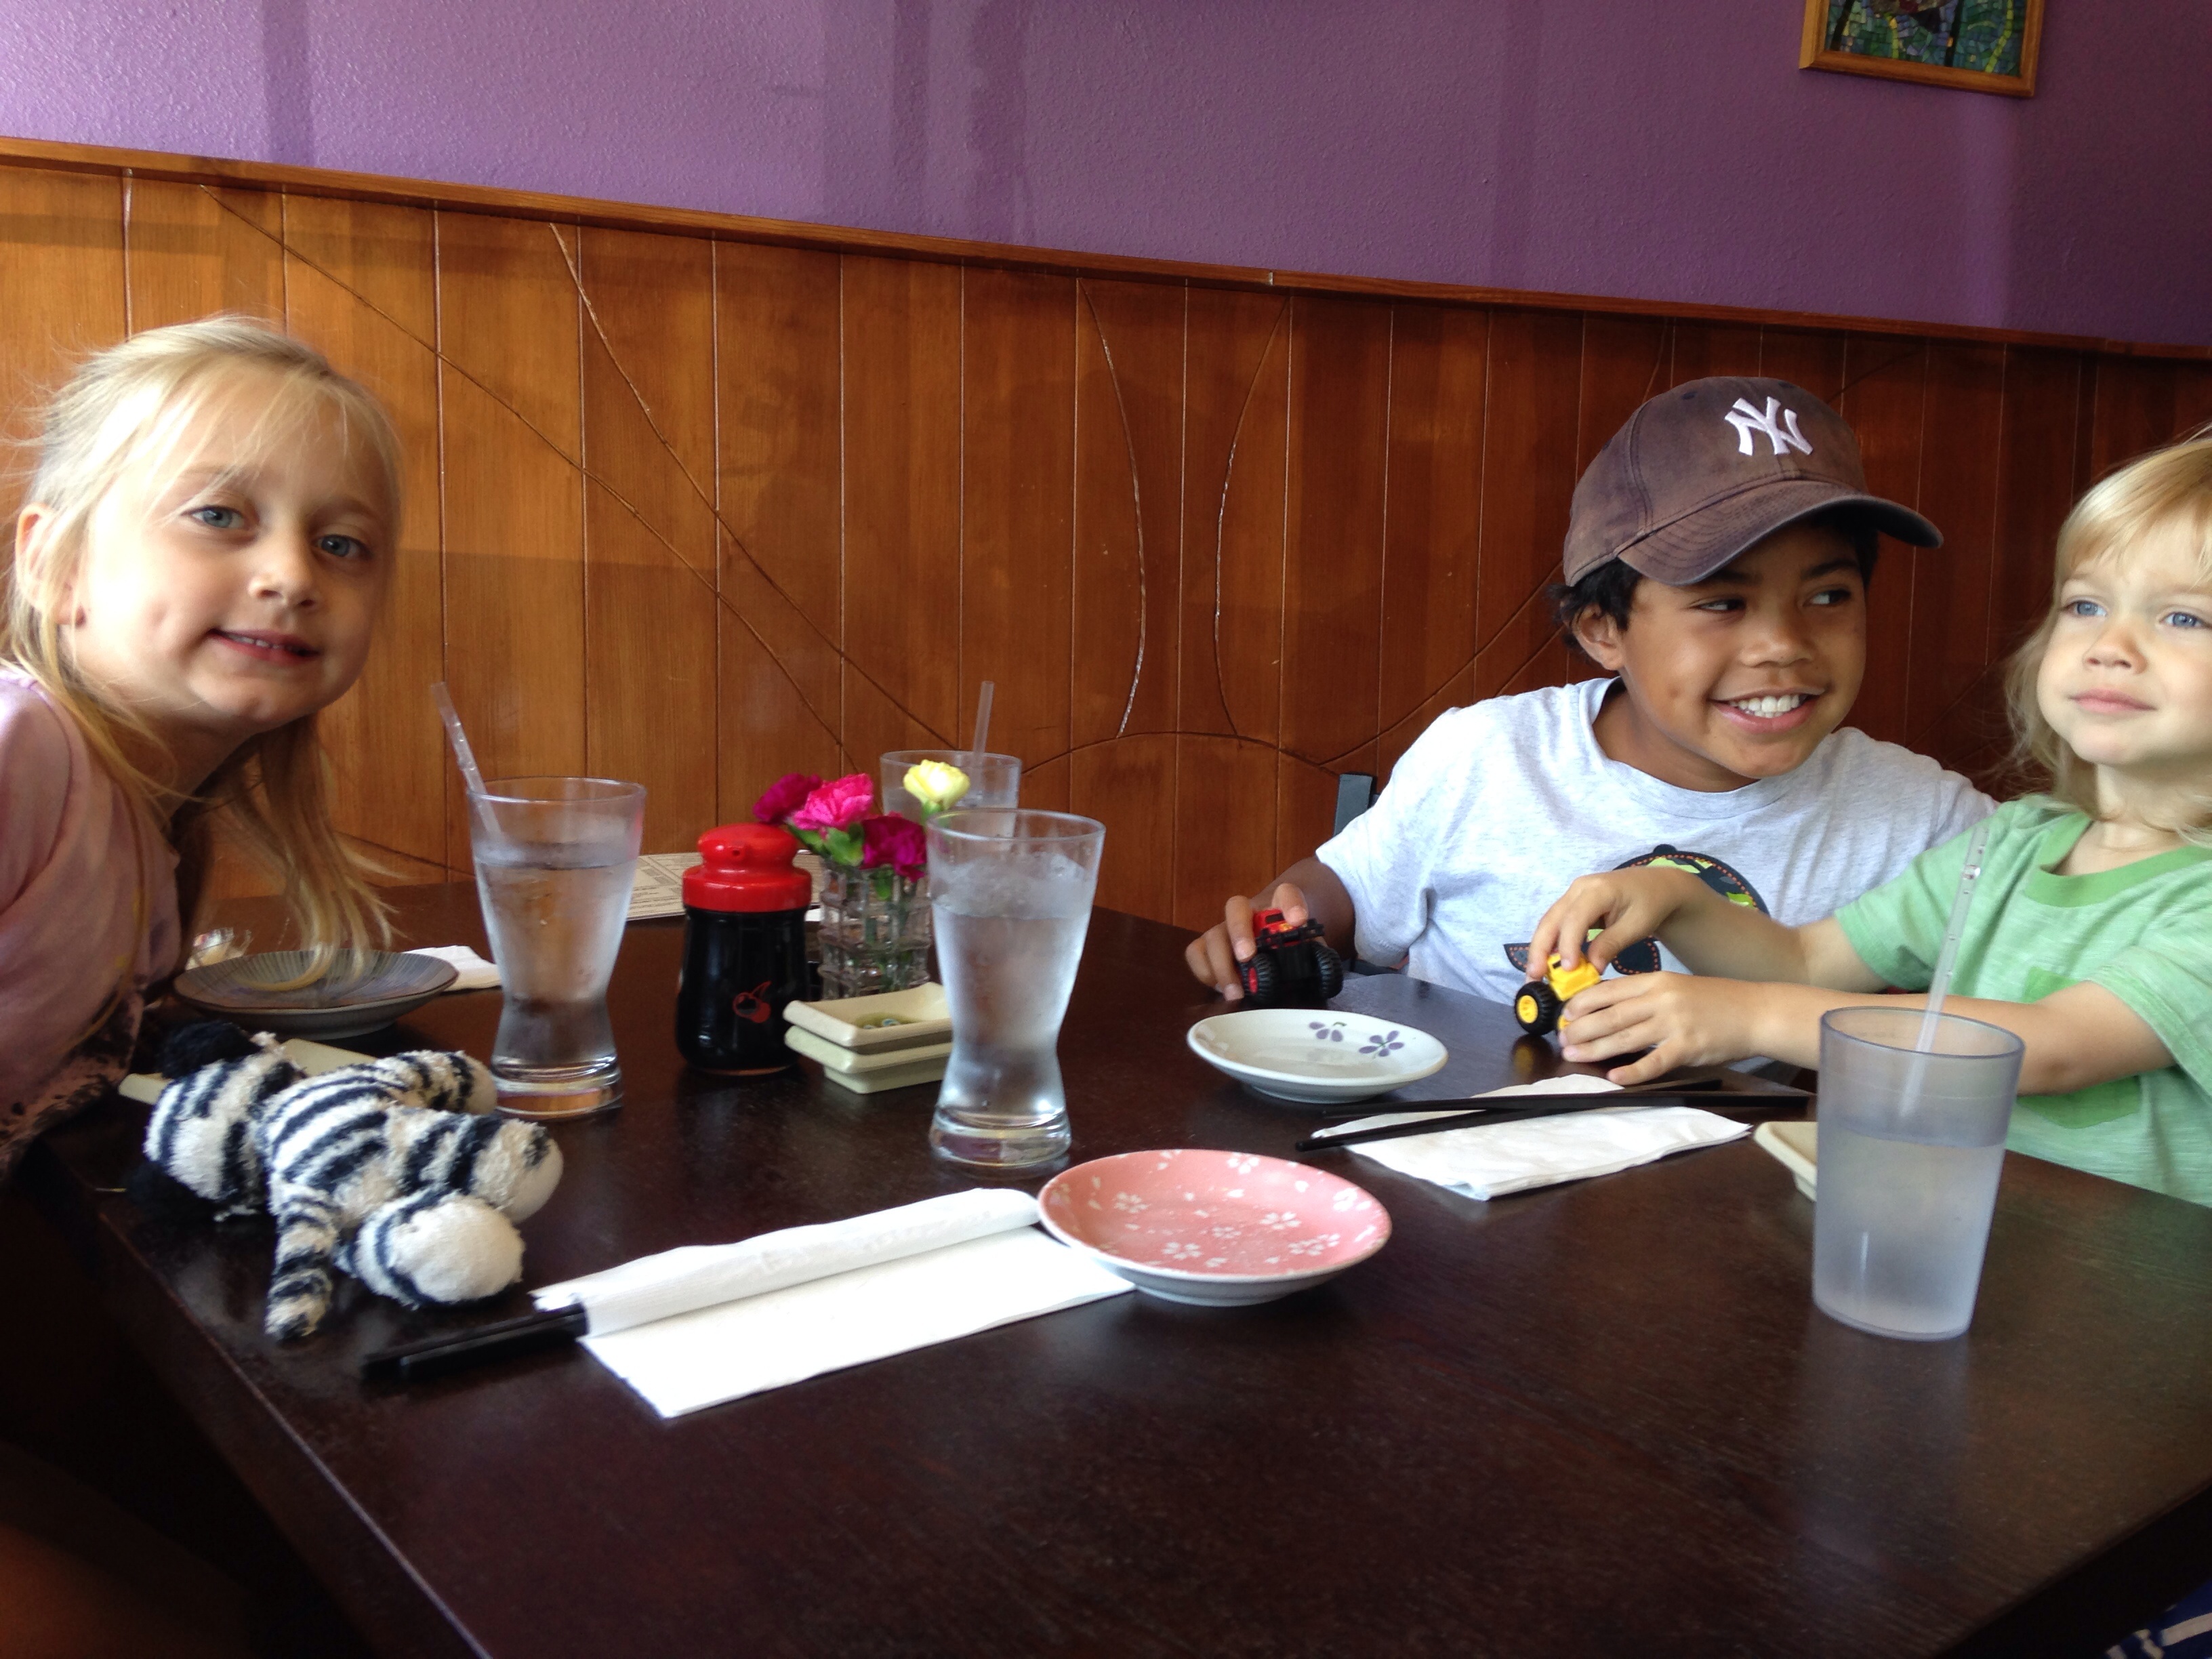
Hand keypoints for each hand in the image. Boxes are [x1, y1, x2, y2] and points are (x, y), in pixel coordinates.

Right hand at [1186, 882, 1307, 999]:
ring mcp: (1225, 928)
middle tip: (1247, 957)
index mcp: (1278, 906)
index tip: (1298, 920)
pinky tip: (1220, 988)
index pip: (1286, 893)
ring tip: (1235, 992)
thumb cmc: (1291, 944)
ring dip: (1220, 963)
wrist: (1274, 937)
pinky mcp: (1209, 946)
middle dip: (1239, 932)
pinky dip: (1204, 971)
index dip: (1291, 904)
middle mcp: (1247, 913)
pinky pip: (1195, 953)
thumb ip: (1314, 956)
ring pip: (1212, 935)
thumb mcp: (1309, 947)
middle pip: (1236, 908)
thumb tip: (1322, 974)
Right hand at [1524, 868, 1710, 973]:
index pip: (1575, 918)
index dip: (1568, 944)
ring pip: (1549, 922)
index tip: (1567, 970)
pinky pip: (1556, 924)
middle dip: (1540, 949)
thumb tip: (1591, 969)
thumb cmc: (1650, 904)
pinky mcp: (1572, 904)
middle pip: (1551, 919)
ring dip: (1540, 949)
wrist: (1656, 885)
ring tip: (1535, 975)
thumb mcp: (1637, 925)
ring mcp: (1572, 895)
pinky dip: (1550, 944)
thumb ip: (1612, 944)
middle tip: (1534, 977)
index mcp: (1598, 889)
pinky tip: (1547, 964)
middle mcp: (1579, 889)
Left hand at [1553, 971, 1762, 1084]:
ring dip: (1595, 1048)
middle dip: (1580, 1028)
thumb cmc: (1714, 1000)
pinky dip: (1632, 1071)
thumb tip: (1608, 1007)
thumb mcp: (1676, 986)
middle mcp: (1662, 999)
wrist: (1756, 1011)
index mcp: (1656, 980)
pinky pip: (1654, 1062)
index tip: (1564, 1013)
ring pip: (1625, 1037)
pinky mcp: (1688, 1047)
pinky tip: (1614, 1076)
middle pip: (1610, 1015)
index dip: (1583, 1003)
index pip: (1609, 990)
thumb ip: (1645, 994)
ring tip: (1574, 1055)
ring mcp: (1675, 1024)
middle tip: (1561, 1038)